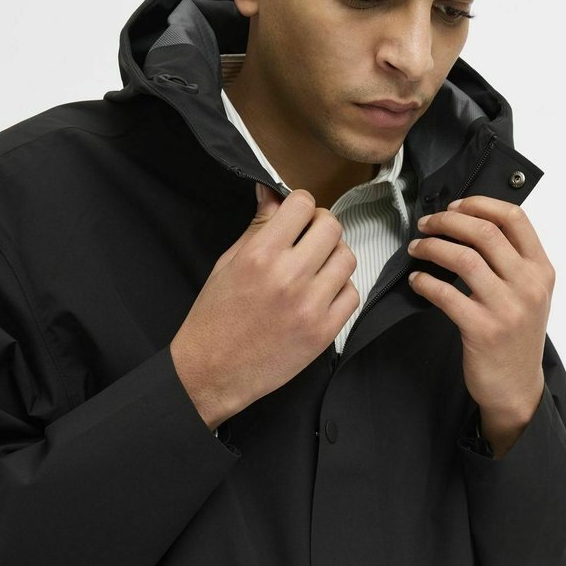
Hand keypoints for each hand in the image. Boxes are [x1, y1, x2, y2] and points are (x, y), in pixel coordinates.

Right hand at [170, 185, 358, 429]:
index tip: (295, 217)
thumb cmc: (215, 318)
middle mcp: (288, 277)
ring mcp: (310, 306)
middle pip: (332, 227)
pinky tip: (320, 295)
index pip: (302, 205)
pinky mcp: (324, 331)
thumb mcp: (227, 264)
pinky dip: (340, 290)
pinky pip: (352, 294)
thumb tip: (273, 194)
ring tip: (315, 269)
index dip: (300, 206)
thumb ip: (256, 228)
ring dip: (333, 257)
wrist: (213, 371)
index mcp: (260, 255)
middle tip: (308, 240)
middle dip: (320, 228)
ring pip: (347, 258)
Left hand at [406, 196, 553, 425]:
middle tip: (426, 224)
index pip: (515, 219)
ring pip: (463, 258)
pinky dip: (425, 282)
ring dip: (432, 247)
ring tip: (416, 248)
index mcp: (541, 270)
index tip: (455, 207)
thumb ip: (512, 262)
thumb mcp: (530, 295)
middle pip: (484, 233)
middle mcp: (528, 285)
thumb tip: (471, 224)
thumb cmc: (517, 338)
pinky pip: (446, 294)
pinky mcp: (482, 329)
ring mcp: (507, 308)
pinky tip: (417, 281)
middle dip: (447, 222)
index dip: (480, 205)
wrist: (517, 388)